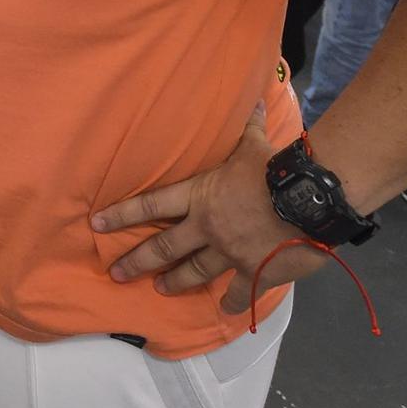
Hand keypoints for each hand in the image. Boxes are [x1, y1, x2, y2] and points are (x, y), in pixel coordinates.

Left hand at [93, 105, 319, 313]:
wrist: (309, 200)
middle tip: (116, 273)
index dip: (122, 214)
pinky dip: (231, 302)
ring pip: (195, 272)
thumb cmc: (276, 168)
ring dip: (175, 282)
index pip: (151, 205)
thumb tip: (249, 97)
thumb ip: (246, 126)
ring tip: (160, 289)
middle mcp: (207, 227)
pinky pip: (239, 292)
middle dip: (137, 260)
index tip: (97, 225)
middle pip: (164, 247)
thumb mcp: (254, 143)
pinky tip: (224, 310)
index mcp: (200, 196)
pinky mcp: (254, 272)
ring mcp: (229, 253)